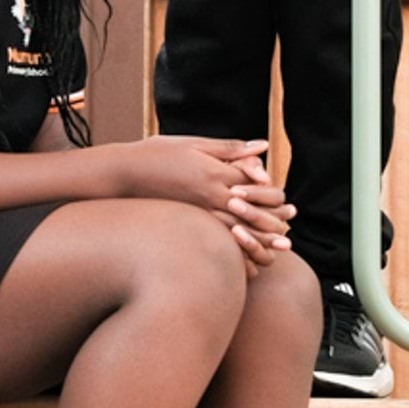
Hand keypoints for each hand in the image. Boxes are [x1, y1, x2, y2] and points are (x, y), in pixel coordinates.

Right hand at [115, 137, 292, 262]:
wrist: (121, 174)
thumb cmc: (157, 154)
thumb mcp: (194, 144)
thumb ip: (230, 148)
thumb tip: (262, 146)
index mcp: (214, 172)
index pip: (256, 185)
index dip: (273, 193)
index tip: (285, 202)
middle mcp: (209, 195)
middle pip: (252, 212)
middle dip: (273, 221)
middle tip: (287, 229)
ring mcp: (197, 213)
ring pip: (237, 232)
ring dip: (260, 241)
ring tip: (277, 249)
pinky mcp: (185, 226)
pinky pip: (215, 245)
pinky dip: (234, 255)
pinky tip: (245, 264)